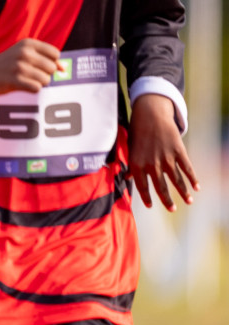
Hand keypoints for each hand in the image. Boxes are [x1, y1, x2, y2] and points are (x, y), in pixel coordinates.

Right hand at [0, 39, 59, 95]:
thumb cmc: (6, 64)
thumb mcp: (23, 54)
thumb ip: (45, 58)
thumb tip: (64, 68)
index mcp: (28, 43)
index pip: (55, 54)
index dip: (51, 62)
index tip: (39, 66)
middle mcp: (24, 53)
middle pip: (52, 68)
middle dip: (45, 74)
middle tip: (30, 74)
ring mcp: (19, 67)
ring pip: (46, 80)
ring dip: (39, 83)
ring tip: (26, 80)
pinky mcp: (14, 80)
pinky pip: (36, 88)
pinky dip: (32, 90)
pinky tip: (22, 86)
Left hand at [127, 93, 196, 211]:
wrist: (150, 115)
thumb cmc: (138, 132)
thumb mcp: (130, 148)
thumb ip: (130, 164)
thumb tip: (127, 177)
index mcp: (137, 164)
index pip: (142, 186)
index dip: (146, 197)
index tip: (150, 206)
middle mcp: (151, 164)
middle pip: (161, 187)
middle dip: (167, 200)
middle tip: (172, 209)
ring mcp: (166, 158)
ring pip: (176, 180)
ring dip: (183, 192)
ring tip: (188, 202)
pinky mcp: (178, 151)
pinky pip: (187, 168)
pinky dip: (193, 178)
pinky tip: (197, 187)